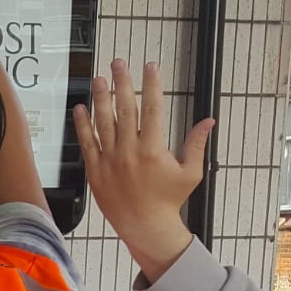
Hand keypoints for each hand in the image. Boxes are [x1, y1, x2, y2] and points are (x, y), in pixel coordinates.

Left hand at [74, 59, 215, 279]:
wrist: (144, 227)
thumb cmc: (169, 201)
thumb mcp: (190, 173)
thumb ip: (197, 144)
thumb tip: (209, 120)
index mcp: (153, 150)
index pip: (152, 109)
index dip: (151, 84)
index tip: (151, 66)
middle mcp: (129, 152)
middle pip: (124, 109)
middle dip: (122, 83)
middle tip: (119, 62)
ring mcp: (109, 161)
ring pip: (103, 123)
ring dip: (100, 98)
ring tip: (99, 78)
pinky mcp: (95, 171)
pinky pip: (87, 143)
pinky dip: (82, 125)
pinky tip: (80, 108)